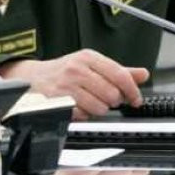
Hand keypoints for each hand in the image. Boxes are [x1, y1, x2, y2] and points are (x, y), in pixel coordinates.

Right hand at [0, 50, 149, 119]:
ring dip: (97, 110)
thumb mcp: (90, 64)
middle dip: (112, 102)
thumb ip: (118, 70)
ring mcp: (66, 85)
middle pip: (112, 94)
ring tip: (88, 102)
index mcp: (88, 57)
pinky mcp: (58, 102)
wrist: (31, 78)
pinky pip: (83, 116)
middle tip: (104, 99)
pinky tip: (76, 107)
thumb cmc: (62, 72)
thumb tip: (142, 74)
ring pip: (99, 108)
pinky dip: (83, 115)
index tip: (136, 99)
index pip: (120, 74)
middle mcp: (77, 69)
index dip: (132, 90)